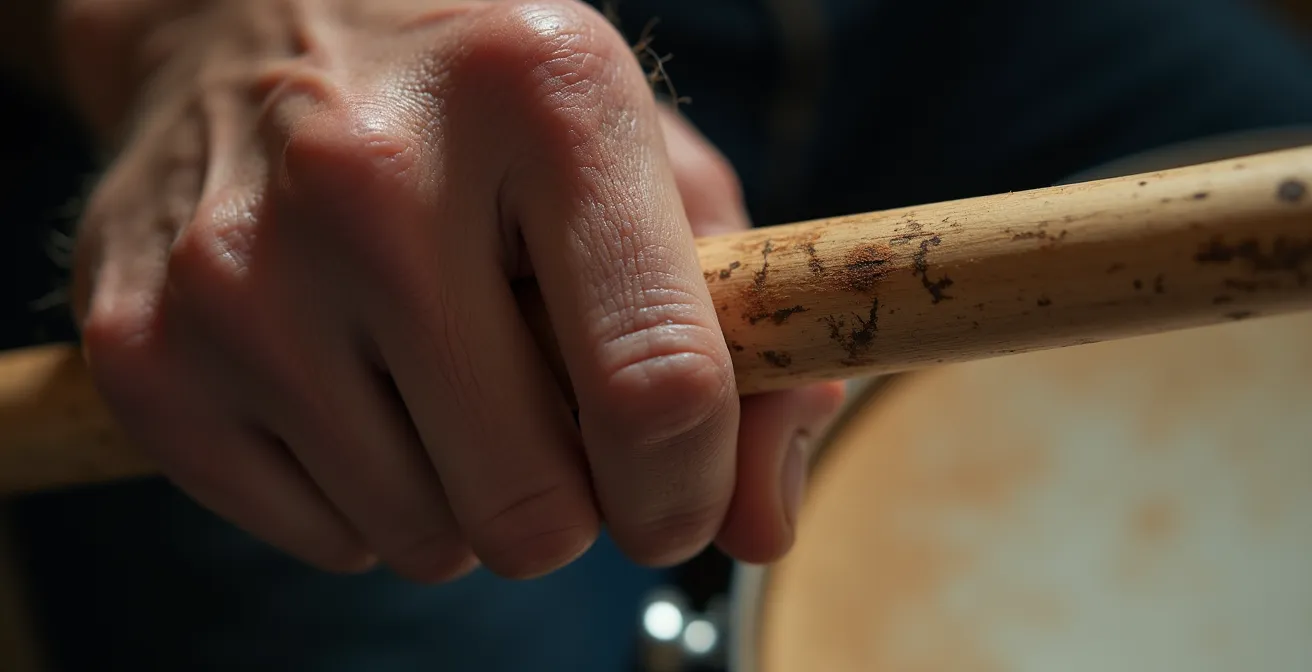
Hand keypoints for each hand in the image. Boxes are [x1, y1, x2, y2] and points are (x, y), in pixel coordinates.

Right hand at [64, 0, 843, 580]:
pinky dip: (365, 498)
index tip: (676, 500)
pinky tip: (354, 387)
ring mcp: (240, 271)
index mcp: (543, 101)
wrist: (246, 15)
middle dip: (570, 504)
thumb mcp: (644, 167)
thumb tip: (755, 523)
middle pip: (531, 497)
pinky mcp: (145, 350)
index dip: (687, 487)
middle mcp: (372, 180)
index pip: (652, 381)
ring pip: (422, 537)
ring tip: (442, 380)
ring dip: (465, 497)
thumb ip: (741, 342)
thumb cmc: (483, 105)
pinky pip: (320, 536)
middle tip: (549, 427)